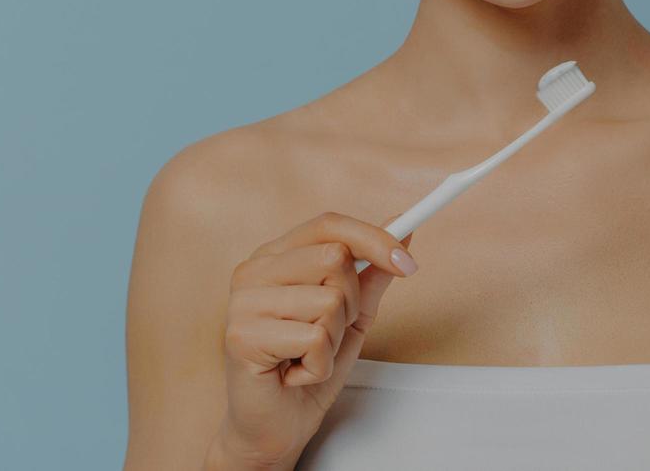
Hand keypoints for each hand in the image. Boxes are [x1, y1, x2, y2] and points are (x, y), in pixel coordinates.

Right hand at [212, 212, 416, 468]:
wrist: (278, 425)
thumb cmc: (308, 365)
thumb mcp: (352, 314)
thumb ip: (372, 272)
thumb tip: (404, 226)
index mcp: (275, 256)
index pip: (329, 225)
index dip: (374, 238)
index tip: (408, 263)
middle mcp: (253, 271)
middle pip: (335, 259)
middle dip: (350, 303)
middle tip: (327, 333)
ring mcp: (242, 302)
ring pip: (330, 301)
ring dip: (333, 340)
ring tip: (306, 357)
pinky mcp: (241, 336)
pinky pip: (315, 339)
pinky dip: (319, 365)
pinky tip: (295, 374)